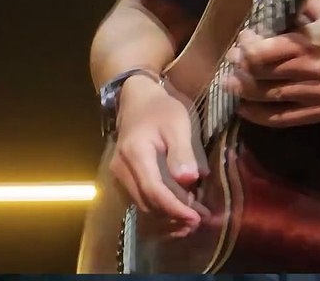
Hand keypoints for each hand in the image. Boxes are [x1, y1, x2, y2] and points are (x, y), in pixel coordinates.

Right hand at [108, 75, 209, 238]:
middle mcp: (121, 168)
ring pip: (142, 206)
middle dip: (173, 217)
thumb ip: (183, 151)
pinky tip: (176, 213)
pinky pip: (139, 200)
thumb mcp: (177, 123)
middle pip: (146, 204)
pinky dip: (158, 210)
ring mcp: (119, 174)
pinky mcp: (123, 177)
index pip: (154, 191)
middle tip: (200, 221)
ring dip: (166, 218)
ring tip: (191, 221)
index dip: (176, 209)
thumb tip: (189, 179)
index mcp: (135, 154)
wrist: (136, 98)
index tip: (197, 218)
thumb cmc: (160, 109)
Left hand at [228, 0, 319, 127]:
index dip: (244, 45)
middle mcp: (308, 71)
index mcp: (309, 43)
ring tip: (232, 82)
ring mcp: (315, 95)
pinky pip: (283, 120)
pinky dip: (259, 116)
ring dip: (243, 90)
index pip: (261, 50)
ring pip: (266, 97)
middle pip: (258, 74)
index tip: (244, 37)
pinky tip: (246, 109)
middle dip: (240, 66)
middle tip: (233, 59)